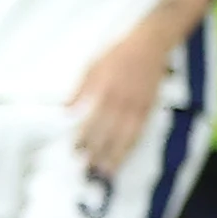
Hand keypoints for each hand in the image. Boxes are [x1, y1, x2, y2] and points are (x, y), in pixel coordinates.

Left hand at [68, 24, 174, 174]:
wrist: (150, 44)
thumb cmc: (117, 54)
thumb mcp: (91, 67)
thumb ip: (79, 90)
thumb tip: (65, 111)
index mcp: (103, 90)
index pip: (90, 120)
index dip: (82, 138)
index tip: (75, 151)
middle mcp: (120, 101)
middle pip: (107, 133)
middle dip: (97, 153)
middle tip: (87, 170)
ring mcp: (136, 106)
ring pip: (125, 137)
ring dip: (115, 156)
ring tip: (106, 172)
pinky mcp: (149, 108)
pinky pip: (140, 132)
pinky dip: (132, 146)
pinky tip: (125, 156)